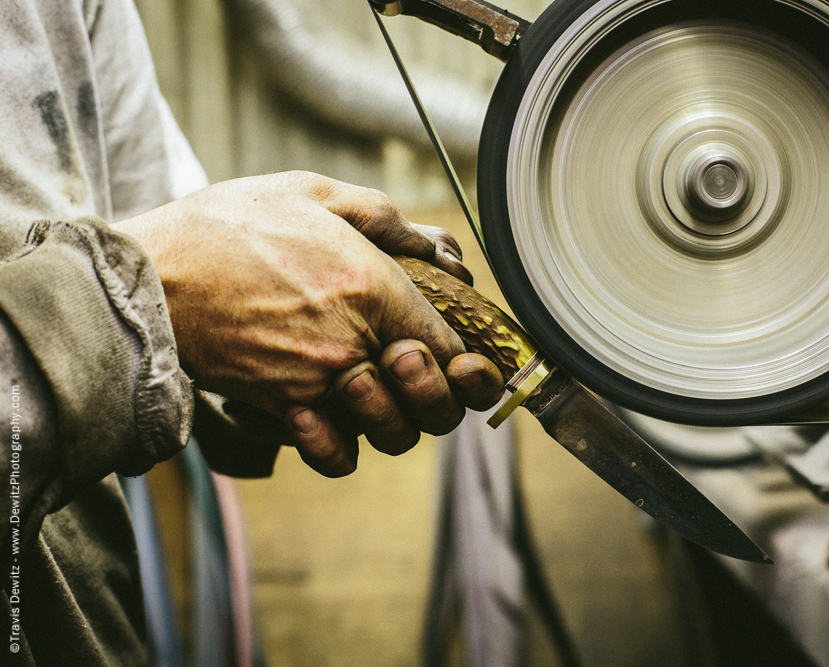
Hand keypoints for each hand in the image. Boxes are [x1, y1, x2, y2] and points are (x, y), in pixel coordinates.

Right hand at [116, 171, 503, 475]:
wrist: (147, 274)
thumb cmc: (226, 227)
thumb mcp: (310, 193)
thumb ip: (381, 216)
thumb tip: (433, 243)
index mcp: (371, 286)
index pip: (451, 344)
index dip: (471, 360)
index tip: (467, 360)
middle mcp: (352, 342)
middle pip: (435, 405)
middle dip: (444, 395)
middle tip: (419, 368)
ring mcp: (315, 381)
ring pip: (391, 434)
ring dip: (396, 418)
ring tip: (373, 385)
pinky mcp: (280, 406)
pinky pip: (333, 453)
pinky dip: (342, 447)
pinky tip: (333, 417)